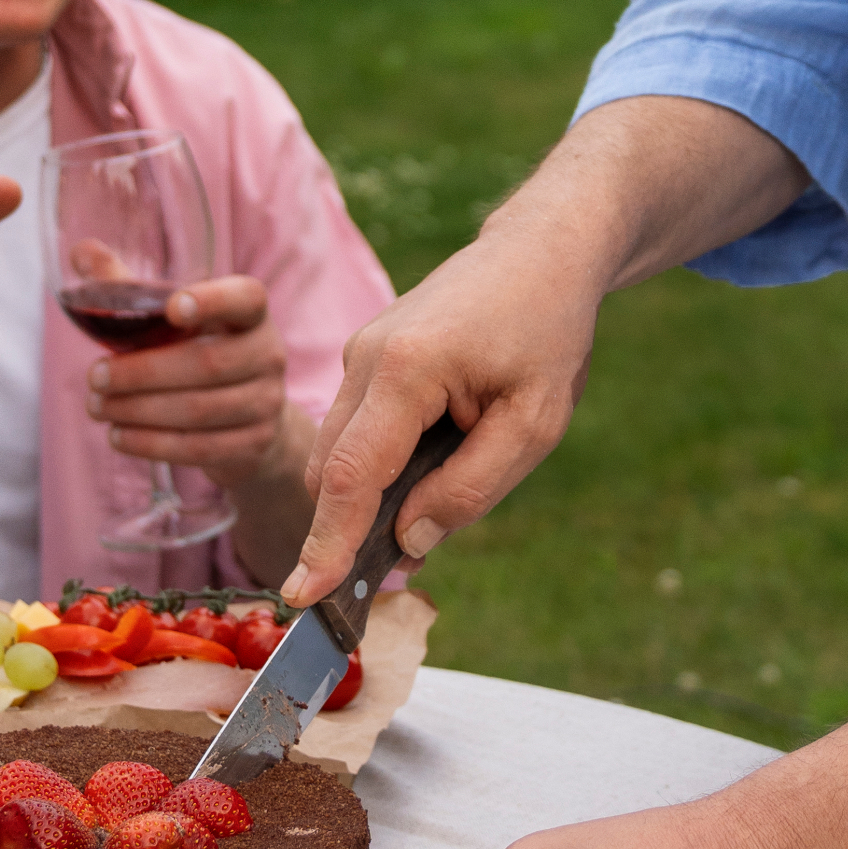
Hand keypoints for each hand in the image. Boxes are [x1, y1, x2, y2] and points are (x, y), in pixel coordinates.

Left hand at [83, 274, 295, 501]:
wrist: (251, 419)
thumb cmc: (199, 352)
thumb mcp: (172, 321)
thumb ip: (130, 286)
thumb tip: (81, 251)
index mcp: (251, 314)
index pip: (246, 298)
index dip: (213, 300)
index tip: (171, 307)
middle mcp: (268, 354)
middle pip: (208, 363)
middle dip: (143, 373)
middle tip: (94, 376)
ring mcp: (266, 402)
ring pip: (199, 410)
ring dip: (139, 411)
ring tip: (97, 407)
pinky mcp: (253, 444)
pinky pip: (199, 448)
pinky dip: (152, 444)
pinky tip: (118, 436)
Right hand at [285, 97, 806, 605]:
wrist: (542, 250)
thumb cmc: (546, 332)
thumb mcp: (533, 424)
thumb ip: (470, 489)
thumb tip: (408, 543)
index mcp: (405, 371)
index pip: (350, 477)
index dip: (325, 545)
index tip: (301, 598)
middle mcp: (365, 358)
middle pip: (332, 471)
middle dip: (347, 531)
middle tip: (396, 576)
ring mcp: (360, 354)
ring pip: (339, 453)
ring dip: (369, 497)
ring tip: (435, 505)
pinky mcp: (368, 358)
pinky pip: (356, 430)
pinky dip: (377, 465)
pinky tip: (432, 467)